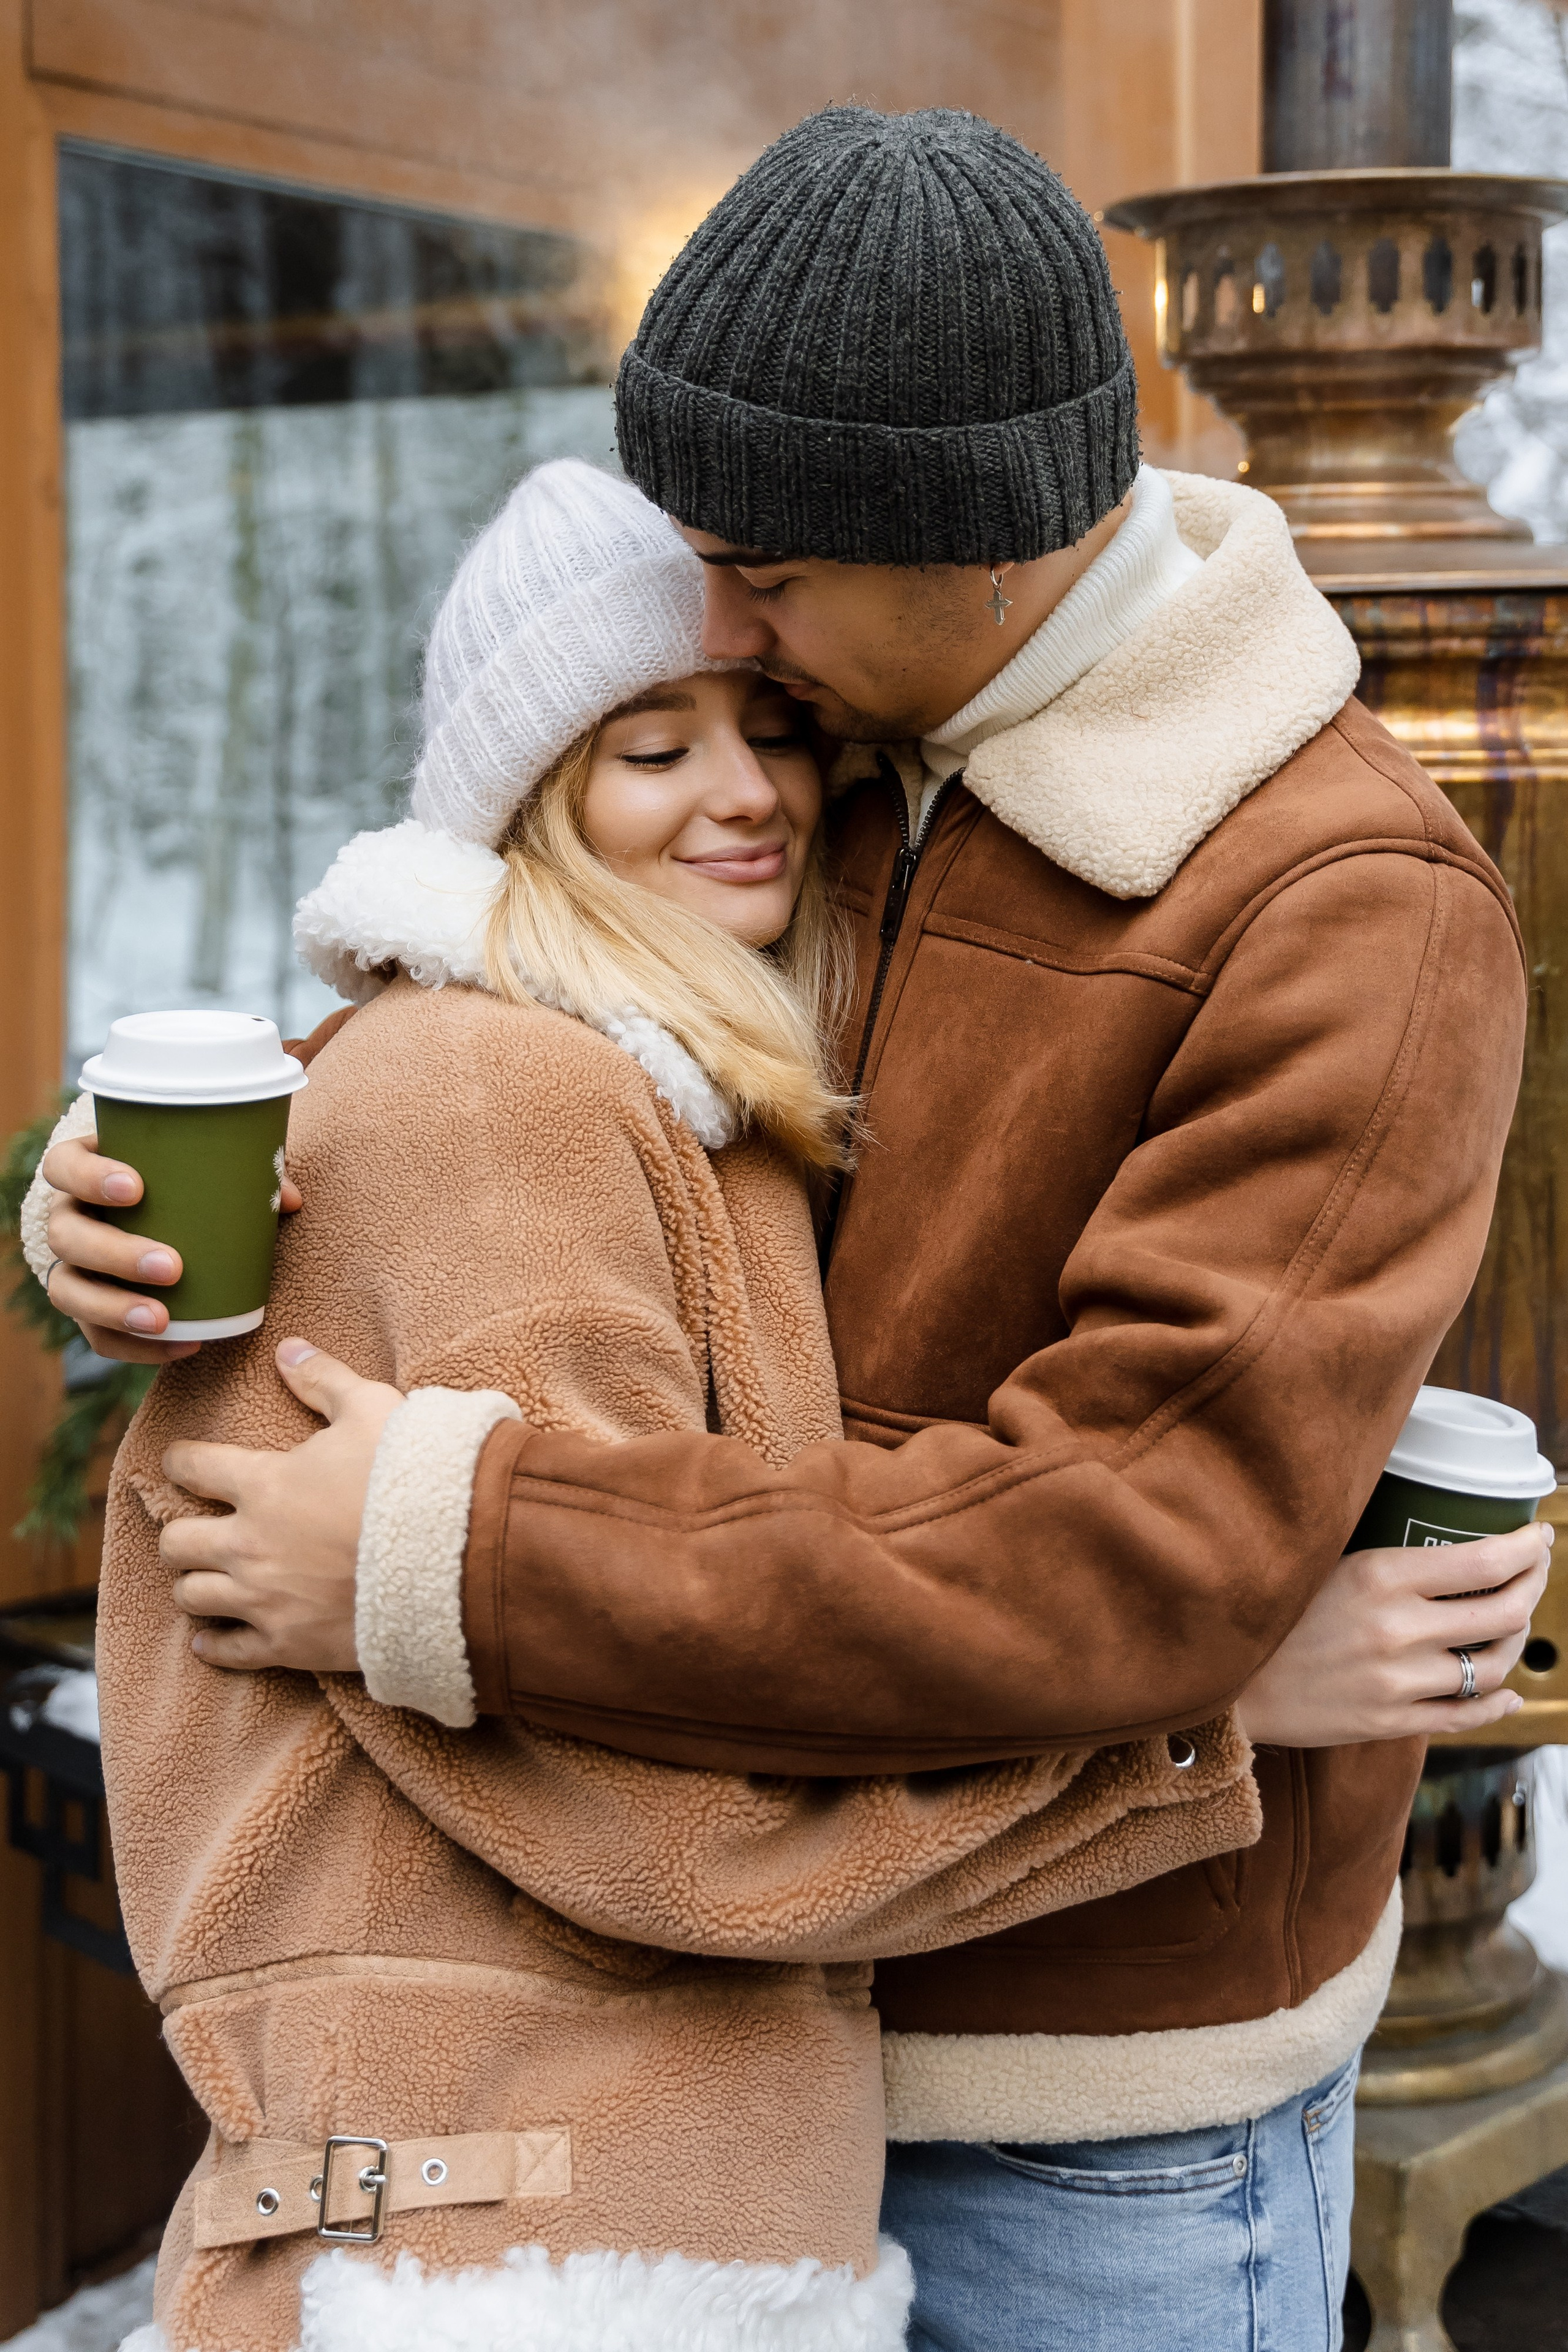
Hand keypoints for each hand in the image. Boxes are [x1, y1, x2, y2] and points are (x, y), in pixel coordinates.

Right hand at [40, 1130, 302, 1363]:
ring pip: (69, 1290)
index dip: (88, 1176)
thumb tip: (289, 1199)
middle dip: (116, 1254)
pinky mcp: (88, 1309)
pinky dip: (135, 1347)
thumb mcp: (207, 1167)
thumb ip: (246, 1171)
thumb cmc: (183, 1181)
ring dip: (114, 1308)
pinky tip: (182, 1345)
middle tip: (171, 1266)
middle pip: (66, 1235)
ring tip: (162, 1319)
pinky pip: (97, 1336)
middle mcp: (68, 1218)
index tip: (136, 1188)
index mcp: (85, 1169)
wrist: (157, 1220)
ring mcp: (72, 1266)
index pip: (63, 1165)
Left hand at [163, 1340, 402, 1670]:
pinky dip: (212, 1644)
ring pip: (190, 1595)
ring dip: (194, 1584)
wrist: (453, 1559)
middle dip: (180, 1531)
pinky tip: (209, 1638)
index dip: (180, 1460)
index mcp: (262, 1484)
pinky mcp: (286, 1643)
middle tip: (197, 1528)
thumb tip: (287, 1348)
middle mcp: (248, 1544)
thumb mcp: (373, 1410)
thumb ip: (324, 1379)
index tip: (182, 1462)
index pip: (190, 1466)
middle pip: (175, 1542)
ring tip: (207, 1577)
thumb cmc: (411, 1479)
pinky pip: (226, 1651)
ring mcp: (264, 1598)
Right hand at [1235, 1521, 1552, 1746]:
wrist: (1226, 1681)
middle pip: (1504, 1611)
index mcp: (1380, 1576)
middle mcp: (1397, 1629)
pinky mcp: (1390, 1722)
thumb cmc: (1276, 1612)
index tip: (1538, 1536)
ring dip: (1514, 1642)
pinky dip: (1498, 1702)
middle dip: (1534, 1586)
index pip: (1484, 1560)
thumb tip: (1459, 1550)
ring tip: (1511, 1625)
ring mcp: (1397, 1682)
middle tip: (1536, 1571)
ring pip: (1492, 1665)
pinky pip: (1467, 1715)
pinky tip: (1506, 1691)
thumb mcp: (1332, 1565)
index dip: (1527, 1548)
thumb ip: (1394, 1562)